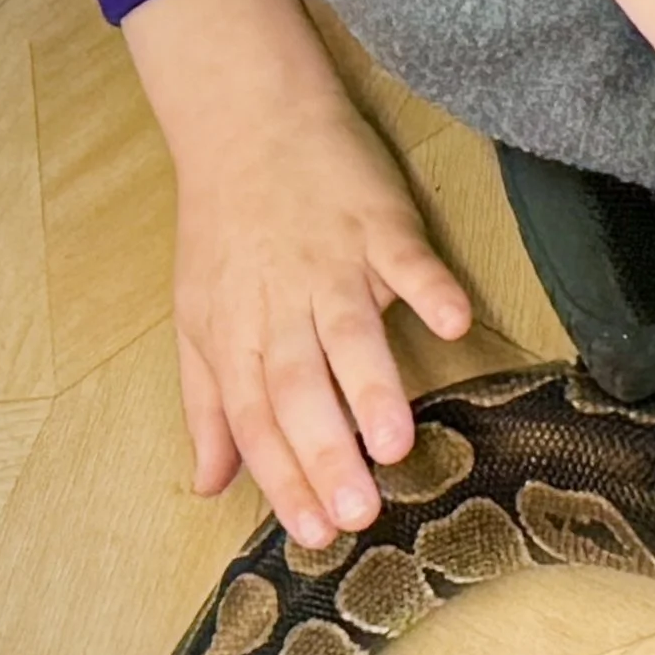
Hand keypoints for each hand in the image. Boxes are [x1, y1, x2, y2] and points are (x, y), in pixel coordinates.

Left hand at [123, 0, 470, 546]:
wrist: (249, 121)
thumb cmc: (227, 229)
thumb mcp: (200, 318)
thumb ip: (207, 405)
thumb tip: (210, 483)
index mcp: (236, 336)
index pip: (256, 419)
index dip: (282, 477)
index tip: (312, 533)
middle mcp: (281, 306)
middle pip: (300, 387)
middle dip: (326, 453)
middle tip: (356, 514)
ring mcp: (331, 263)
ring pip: (348, 332)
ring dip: (372, 385)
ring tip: (395, 444)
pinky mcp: (377, 222)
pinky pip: (407, 258)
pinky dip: (429, 286)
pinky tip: (454, 322)